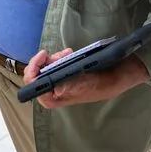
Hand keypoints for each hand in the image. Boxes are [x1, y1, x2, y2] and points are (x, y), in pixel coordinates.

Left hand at [22, 48, 149, 108]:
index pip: (35, 87)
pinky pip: (55, 64)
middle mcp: (54, 91)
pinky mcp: (66, 74)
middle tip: (57, 53)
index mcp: (56, 98)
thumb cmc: (101, 83)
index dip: (33, 70)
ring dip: (54, 58)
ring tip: (66, 53)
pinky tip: (68, 53)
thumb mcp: (86, 85)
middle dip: (45, 61)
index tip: (43, 55)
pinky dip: (59, 57)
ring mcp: (60, 82)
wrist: (117, 76)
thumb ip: (71, 87)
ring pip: (46, 67)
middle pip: (38, 74)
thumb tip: (56, 89)